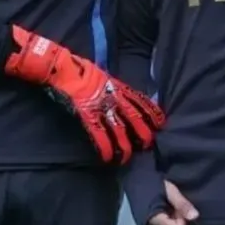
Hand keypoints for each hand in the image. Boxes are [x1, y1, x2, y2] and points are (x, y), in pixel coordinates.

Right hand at [5, 26, 164, 163]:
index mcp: (117, 85)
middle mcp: (112, 96)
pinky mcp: (87, 114)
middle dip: (143, 130)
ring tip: (129, 157)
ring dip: (125, 144)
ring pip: (119, 128)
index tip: (161, 122)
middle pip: (134, 116)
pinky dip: (105, 147)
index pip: (139, 99)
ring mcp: (100, 106)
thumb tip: (119, 93)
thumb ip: (112, 85)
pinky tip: (109, 157)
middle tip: (150, 143)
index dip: (151, 111)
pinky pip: (99, 134)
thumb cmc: (79, 69)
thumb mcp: (102, 74)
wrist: (62, 67)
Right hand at [146, 181, 198, 224]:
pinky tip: (165, 212)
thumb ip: (182, 204)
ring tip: (169, 209)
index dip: (182, 220)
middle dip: (178, 222)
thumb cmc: (152, 183)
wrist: (134, 180)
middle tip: (174, 207)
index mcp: (155, 221)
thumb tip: (195, 217)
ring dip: (173, 223)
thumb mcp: (170, 190)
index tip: (179, 208)